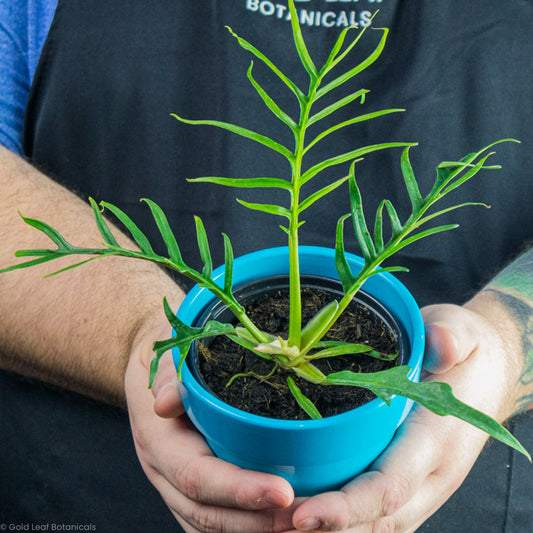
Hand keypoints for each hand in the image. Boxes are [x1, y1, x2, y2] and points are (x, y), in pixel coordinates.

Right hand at [124, 321, 297, 532]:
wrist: (152, 365)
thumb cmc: (169, 352)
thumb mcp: (169, 352)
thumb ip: (170, 374)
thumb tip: (166, 403)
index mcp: (158, 438)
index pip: (197, 475)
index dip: (239, 490)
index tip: (284, 492)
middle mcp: (163, 470)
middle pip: (207, 513)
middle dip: (258, 522)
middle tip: (306, 518)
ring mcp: (174, 484)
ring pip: (209, 526)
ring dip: (255, 531)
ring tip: (300, 526)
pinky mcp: (188, 489)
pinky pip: (212, 521)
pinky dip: (245, 528)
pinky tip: (278, 525)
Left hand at [286, 297, 518, 531]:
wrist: (487, 378)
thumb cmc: (466, 356)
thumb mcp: (459, 332)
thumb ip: (451, 337)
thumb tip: (440, 345)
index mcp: (436, 441)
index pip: (390, 487)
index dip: (347, 507)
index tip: (303, 514)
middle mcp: (430, 477)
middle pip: (376, 521)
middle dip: (325, 530)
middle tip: (272, 523)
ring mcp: (421, 488)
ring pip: (375, 528)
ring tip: (276, 525)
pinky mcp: (409, 486)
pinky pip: (377, 518)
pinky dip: (344, 525)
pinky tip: (303, 518)